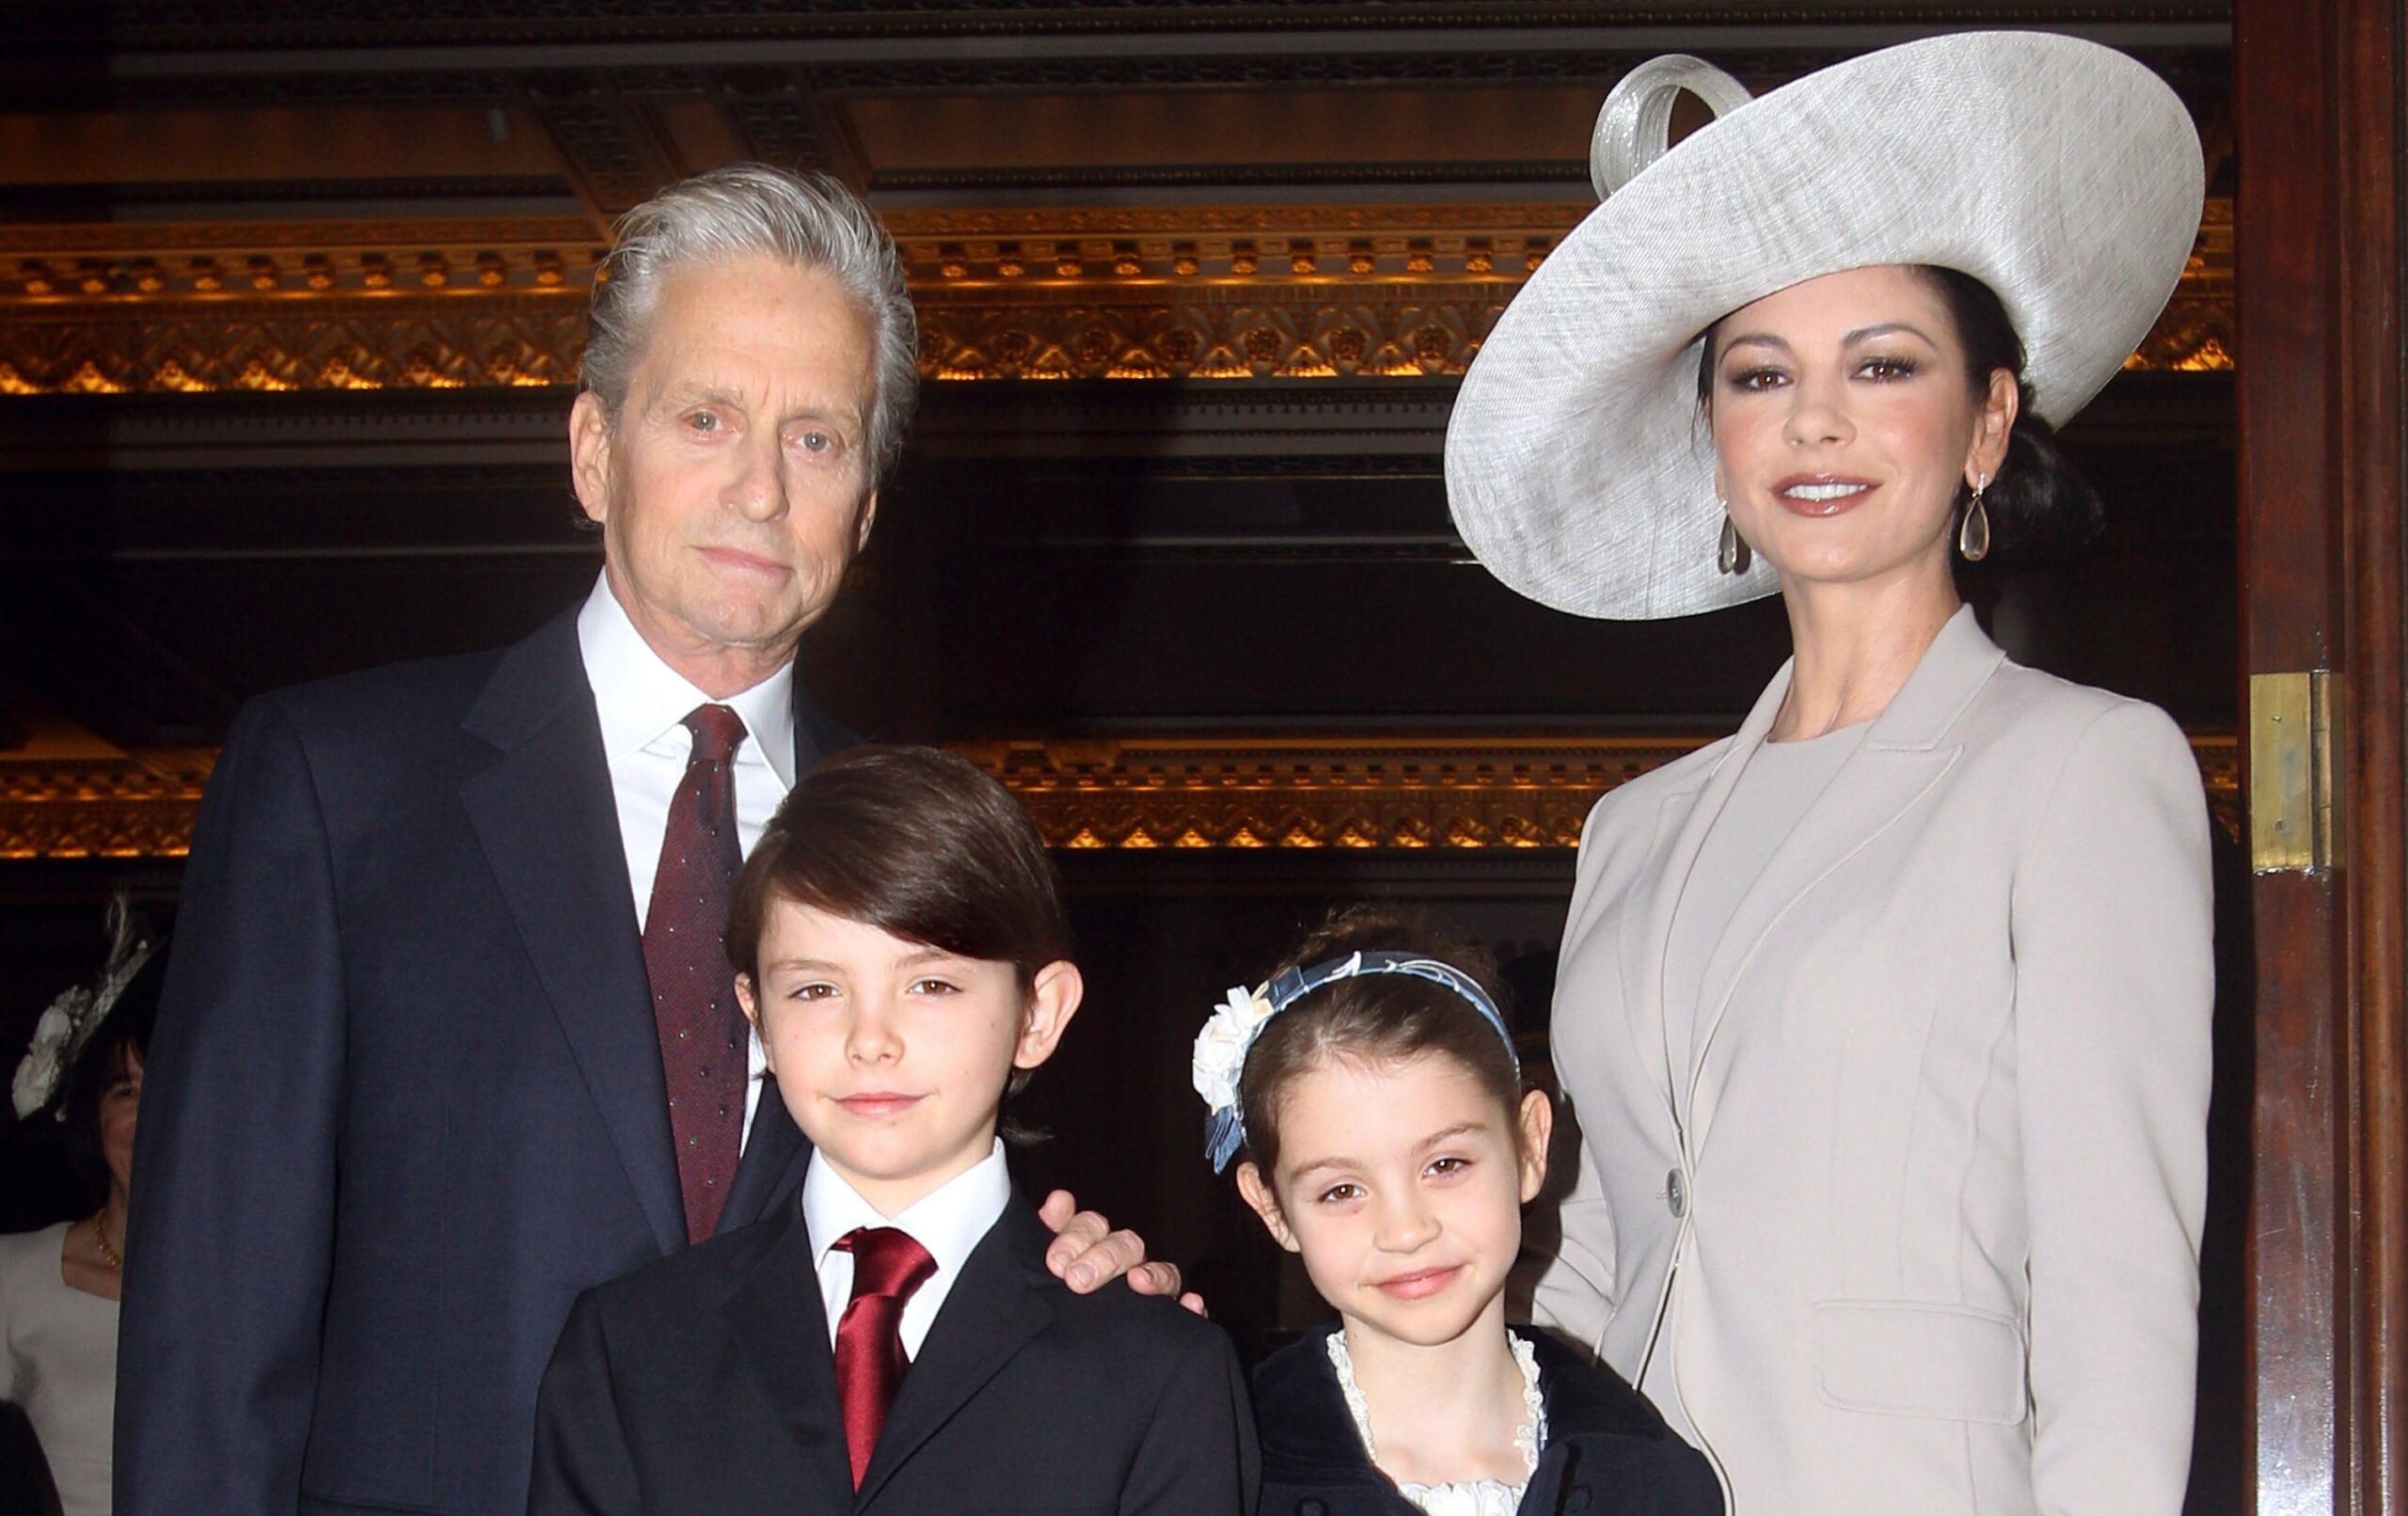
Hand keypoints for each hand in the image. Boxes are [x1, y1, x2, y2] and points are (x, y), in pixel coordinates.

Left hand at [1038, 1189, 1205, 1314]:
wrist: (1062, 1366)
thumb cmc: (1056, 1307)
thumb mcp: (1043, 1275)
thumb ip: (1045, 1238)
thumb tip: (1058, 1200)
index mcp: (1091, 1250)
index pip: (1092, 1226)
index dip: (1076, 1237)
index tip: (1056, 1261)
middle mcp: (1123, 1266)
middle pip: (1127, 1245)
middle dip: (1105, 1257)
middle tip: (1079, 1280)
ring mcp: (1150, 1292)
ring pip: (1163, 1272)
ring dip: (1154, 1275)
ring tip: (1137, 1283)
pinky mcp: (1170, 1323)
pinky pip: (1188, 1313)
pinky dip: (1191, 1307)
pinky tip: (1190, 1305)